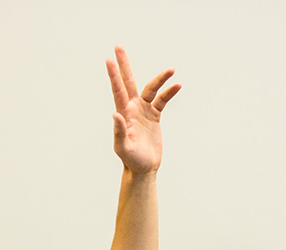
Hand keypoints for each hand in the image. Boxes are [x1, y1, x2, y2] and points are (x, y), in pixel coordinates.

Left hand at [105, 46, 180, 174]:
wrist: (143, 168)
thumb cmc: (130, 159)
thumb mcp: (122, 147)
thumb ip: (118, 131)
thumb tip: (115, 114)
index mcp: (123, 113)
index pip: (118, 90)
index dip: (113, 75)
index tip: (109, 60)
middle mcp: (132, 108)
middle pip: (128, 81)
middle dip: (123, 64)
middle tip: (118, 46)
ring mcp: (144, 110)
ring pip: (151, 89)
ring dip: (160, 79)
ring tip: (171, 70)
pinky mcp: (155, 116)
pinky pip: (163, 100)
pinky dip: (169, 93)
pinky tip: (177, 86)